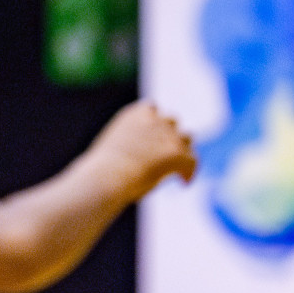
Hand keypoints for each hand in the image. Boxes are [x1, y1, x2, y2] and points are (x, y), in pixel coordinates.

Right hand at [82, 100, 196, 202]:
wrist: (106, 176)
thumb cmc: (102, 172)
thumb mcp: (114, 152)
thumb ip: (131, 148)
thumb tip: (149, 159)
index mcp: (133, 114)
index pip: (151, 109)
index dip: (155, 125)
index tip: (155, 140)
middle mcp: (152, 118)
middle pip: (172, 121)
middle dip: (171, 136)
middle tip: (168, 154)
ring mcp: (167, 133)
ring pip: (186, 137)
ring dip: (183, 150)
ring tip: (178, 167)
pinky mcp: (176, 151)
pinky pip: (192, 160)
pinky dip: (189, 172)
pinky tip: (183, 183)